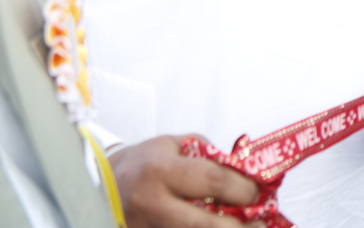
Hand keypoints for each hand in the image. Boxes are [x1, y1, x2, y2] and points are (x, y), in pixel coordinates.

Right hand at [111, 135, 261, 226]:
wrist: (100, 183)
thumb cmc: (144, 162)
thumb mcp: (176, 145)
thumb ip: (211, 158)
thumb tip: (246, 174)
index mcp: (160, 170)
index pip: (213, 182)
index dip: (243, 189)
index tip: (260, 191)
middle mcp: (151, 204)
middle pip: (205, 224)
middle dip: (240, 226)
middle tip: (263, 221)